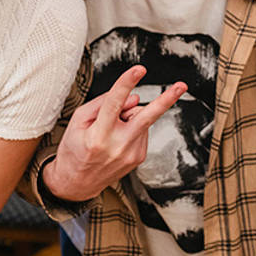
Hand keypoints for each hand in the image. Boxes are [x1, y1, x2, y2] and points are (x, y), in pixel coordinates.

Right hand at [42, 65, 185, 202]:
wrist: (76, 184)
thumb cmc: (74, 149)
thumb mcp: (77, 121)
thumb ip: (102, 103)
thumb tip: (134, 97)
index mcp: (98, 136)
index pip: (114, 103)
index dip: (127, 84)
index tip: (138, 70)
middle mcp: (117, 146)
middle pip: (146, 117)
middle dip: (166, 99)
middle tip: (181, 85)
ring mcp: (131, 154)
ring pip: (141, 118)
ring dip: (130, 116)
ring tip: (110, 130)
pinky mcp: (138, 158)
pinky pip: (142, 130)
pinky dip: (132, 128)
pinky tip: (118, 138)